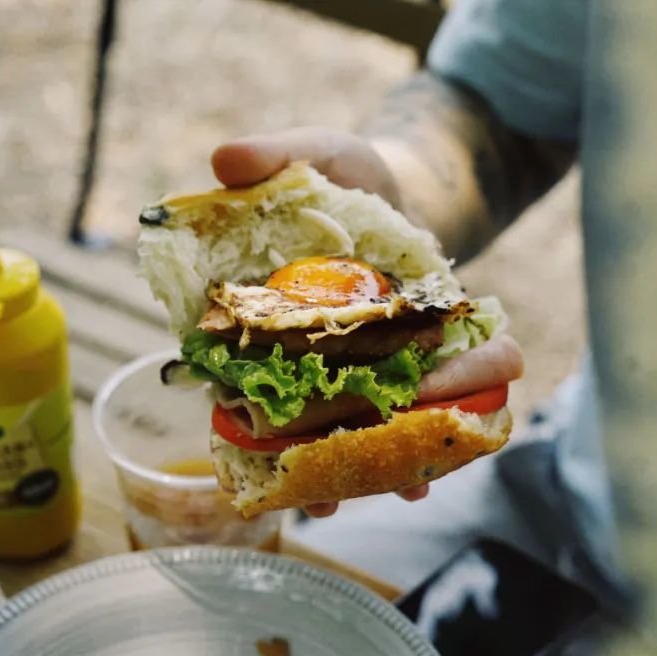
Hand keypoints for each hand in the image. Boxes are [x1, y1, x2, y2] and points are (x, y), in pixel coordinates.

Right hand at [212, 128, 422, 518]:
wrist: (406, 189)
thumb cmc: (345, 173)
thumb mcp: (314, 152)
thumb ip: (273, 155)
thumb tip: (223, 158)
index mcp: (258, 306)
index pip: (233, 364)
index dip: (237, 410)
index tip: (253, 448)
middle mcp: (298, 345)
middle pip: (292, 414)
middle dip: (308, 462)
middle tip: (324, 502)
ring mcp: (347, 359)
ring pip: (346, 424)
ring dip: (368, 464)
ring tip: (395, 492)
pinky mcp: (392, 362)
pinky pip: (398, 407)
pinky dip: (414, 435)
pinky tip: (433, 467)